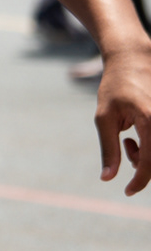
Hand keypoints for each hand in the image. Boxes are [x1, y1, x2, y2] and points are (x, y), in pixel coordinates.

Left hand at [95, 34, 150, 193]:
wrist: (132, 58)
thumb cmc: (115, 85)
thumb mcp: (104, 117)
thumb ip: (108, 148)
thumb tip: (107, 177)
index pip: (150, 163)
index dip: (139, 182)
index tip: (127, 191)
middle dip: (140, 164)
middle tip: (125, 147)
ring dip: (146, 155)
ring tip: (129, 137)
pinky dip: (150, 145)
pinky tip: (138, 132)